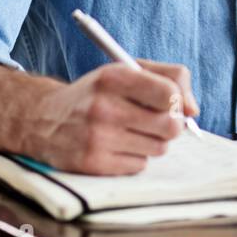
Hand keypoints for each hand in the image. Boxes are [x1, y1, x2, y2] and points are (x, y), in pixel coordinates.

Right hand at [29, 60, 199, 174]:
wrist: (43, 120)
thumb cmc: (95, 94)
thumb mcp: (125, 71)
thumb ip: (169, 78)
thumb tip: (193, 111)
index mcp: (114, 77)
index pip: (169, 92)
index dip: (176, 100)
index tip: (169, 103)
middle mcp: (104, 107)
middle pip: (170, 126)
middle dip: (169, 125)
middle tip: (154, 120)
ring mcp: (98, 138)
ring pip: (158, 148)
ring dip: (151, 141)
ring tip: (129, 131)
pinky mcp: (94, 164)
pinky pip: (139, 165)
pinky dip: (133, 158)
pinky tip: (114, 146)